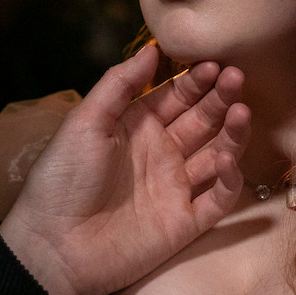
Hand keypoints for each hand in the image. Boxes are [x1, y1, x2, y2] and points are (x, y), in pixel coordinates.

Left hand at [0, 44, 250, 294]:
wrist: (54, 245)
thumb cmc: (62, 179)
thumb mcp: (85, 122)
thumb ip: (119, 85)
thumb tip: (151, 49)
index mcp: (136, 128)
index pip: (176, 97)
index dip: (197, 81)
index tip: (215, 63)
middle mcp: (161, 153)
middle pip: (202, 120)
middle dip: (220, 98)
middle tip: (236, 77)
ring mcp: (175, 188)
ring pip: (218, 155)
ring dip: (232, 134)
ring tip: (242, 111)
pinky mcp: (184, 223)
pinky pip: (218, 199)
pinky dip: (229, 180)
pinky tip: (228, 160)